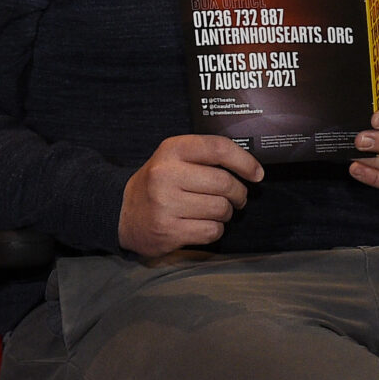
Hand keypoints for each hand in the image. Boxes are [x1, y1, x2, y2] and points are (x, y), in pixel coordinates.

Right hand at [119, 134, 264, 257]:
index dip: (244, 161)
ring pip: (221, 209)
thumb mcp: (173, 159)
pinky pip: (212, 230)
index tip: (257, 174)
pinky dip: (214, 229)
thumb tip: (250, 167)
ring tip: (214, 211)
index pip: (218, 148)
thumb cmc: (157, 184)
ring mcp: (165, 204)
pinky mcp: (168, 230)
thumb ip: (205, 157)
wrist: (121, 212)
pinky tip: (201, 224)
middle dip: (239, 194)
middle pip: (225, 183)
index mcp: (171, 150)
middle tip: (237, 198)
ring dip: (226, 213)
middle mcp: (166, 174)